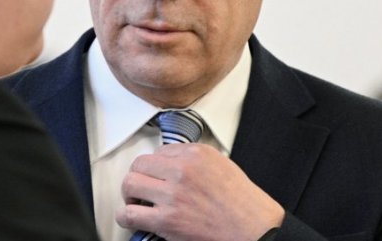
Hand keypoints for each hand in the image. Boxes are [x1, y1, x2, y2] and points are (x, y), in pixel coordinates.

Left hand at [116, 143, 283, 240]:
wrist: (255, 230)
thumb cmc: (243, 203)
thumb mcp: (222, 166)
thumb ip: (195, 160)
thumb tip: (171, 161)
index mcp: (196, 154)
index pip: (159, 151)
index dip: (156, 166)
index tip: (157, 175)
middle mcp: (182, 171)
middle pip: (139, 164)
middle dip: (138, 176)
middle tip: (142, 187)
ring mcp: (172, 196)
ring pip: (129, 184)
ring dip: (129, 194)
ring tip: (136, 201)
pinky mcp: (167, 221)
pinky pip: (130, 214)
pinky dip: (125, 216)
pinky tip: (133, 218)